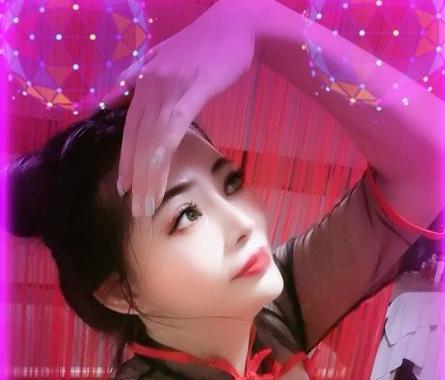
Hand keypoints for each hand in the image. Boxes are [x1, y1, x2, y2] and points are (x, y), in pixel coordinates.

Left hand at [107, 0, 258, 216]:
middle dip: (133, 174)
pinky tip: (158, 175)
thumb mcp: (164, 55)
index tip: (124, 185)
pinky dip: (162, 154)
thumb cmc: (208, 42)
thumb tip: (118, 92)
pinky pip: (172, 129)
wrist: (239, 21)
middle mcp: (150, 84)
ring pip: (151, 140)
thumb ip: (140, 75)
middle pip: (136, 137)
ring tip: (147, 204)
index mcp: (145, 79)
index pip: (130, 127)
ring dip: (147, 175)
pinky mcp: (192, 90)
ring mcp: (169, 87)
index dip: (126, 158)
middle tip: (134, 205)